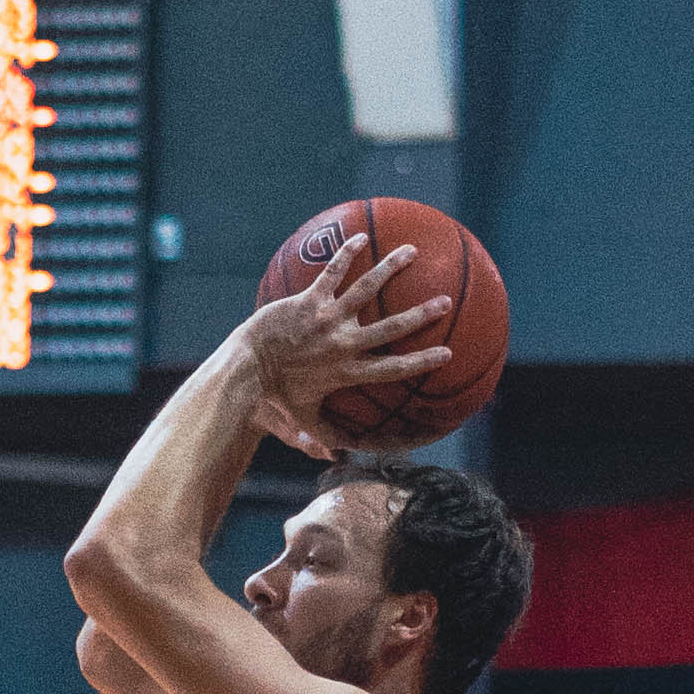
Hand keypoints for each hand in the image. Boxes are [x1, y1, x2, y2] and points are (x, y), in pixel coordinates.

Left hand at [240, 229, 451, 461]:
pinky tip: (359, 236)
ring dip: (391, 268)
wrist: (246, 367)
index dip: (421, 362)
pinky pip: (331, 273)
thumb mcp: (302, 418)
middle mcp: (343, 344)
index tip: (447, 353)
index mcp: (348, 371)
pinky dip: (346, 254)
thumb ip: (323, 436)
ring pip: (366, 289)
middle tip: (444, 302)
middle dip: (420, 315)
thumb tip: (337, 458)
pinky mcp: (308, 301)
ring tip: (412, 251)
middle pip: (390, 327)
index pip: (392, 368)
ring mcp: (327, 320)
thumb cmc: (274, 394)